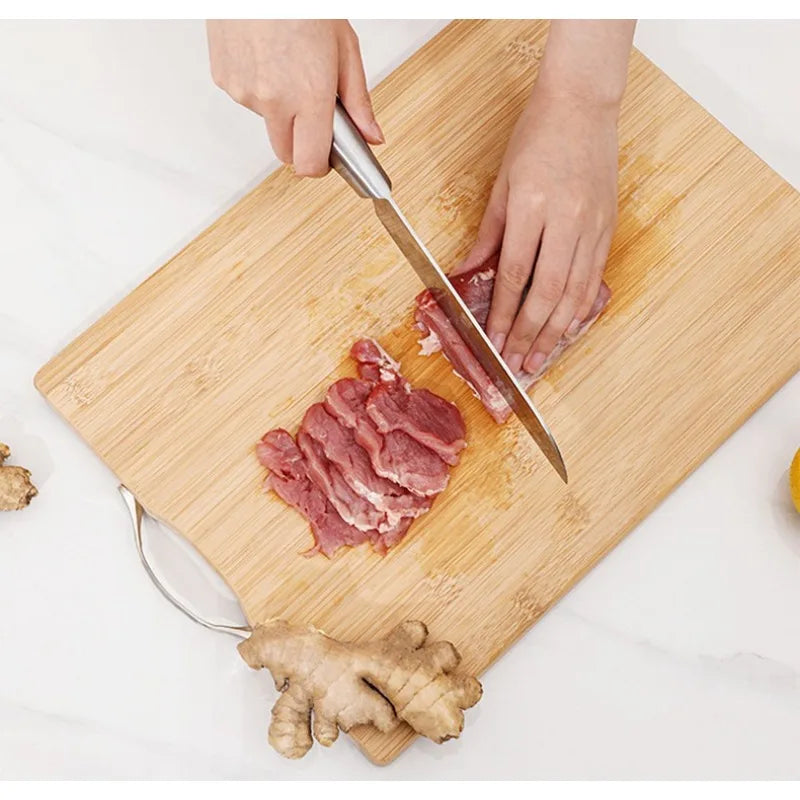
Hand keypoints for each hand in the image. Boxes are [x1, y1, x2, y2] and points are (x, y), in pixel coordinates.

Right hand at [206, 20, 383, 175]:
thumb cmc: (301, 3)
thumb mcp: (345, 48)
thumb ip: (358, 100)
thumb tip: (371, 135)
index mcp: (309, 96)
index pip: (310, 163)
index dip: (320, 166)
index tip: (328, 157)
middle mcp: (273, 100)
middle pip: (287, 154)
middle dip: (302, 144)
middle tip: (313, 114)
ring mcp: (245, 92)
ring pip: (268, 124)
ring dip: (281, 109)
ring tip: (289, 67)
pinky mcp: (225, 80)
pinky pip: (248, 100)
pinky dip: (260, 88)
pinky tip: (267, 58)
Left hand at [459, 87, 618, 374]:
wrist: (582, 106)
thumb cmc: (536, 138)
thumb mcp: (502, 184)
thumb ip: (487, 234)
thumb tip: (465, 272)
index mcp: (532, 206)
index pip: (515, 273)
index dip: (502, 313)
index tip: (493, 341)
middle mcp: (565, 220)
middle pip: (546, 292)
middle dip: (528, 333)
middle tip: (516, 363)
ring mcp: (592, 225)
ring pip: (574, 291)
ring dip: (555, 330)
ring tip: (540, 356)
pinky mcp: (608, 226)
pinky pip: (594, 277)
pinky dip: (581, 307)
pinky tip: (568, 328)